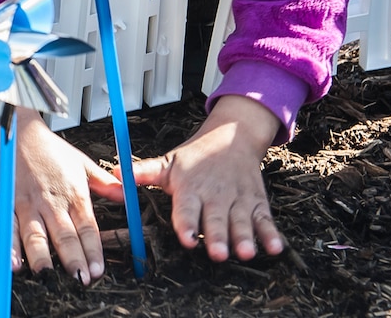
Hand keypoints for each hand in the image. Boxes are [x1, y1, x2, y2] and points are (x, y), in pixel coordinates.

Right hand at [0, 108, 120, 283]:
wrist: (15, 130)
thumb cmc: (48, 148)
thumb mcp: (81, 162)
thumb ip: (104, 183)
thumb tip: (126, 196)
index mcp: (73, 194)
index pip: (87, 228)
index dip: (93, 251)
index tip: (98, 271)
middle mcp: (51, 202)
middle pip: (64, 236)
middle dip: (73, 260)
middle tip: (80, 280)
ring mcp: (26, 204)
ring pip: (36, 235)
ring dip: (42, 257)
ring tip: (48, 275)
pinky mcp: (4, 204)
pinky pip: (8, 229)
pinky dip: (11, 247)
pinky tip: (14, 264)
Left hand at [131, 94, 283, 261]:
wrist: (232, 137)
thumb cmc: (195, 158)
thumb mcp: (168, 162)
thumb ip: (143, 172)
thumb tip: (115, 173)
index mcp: (190, 188)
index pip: (186, 209)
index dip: (185, 223)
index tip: (185, 237)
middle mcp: (215, 196)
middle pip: (215, 220)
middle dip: (216, 236)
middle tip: (217, 252)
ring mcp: (237, 200)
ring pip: (241, 222)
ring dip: (244, 237)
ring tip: (245, 252)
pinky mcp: (256, 203)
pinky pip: (265, 220)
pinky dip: (271, 234)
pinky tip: (275, 247)